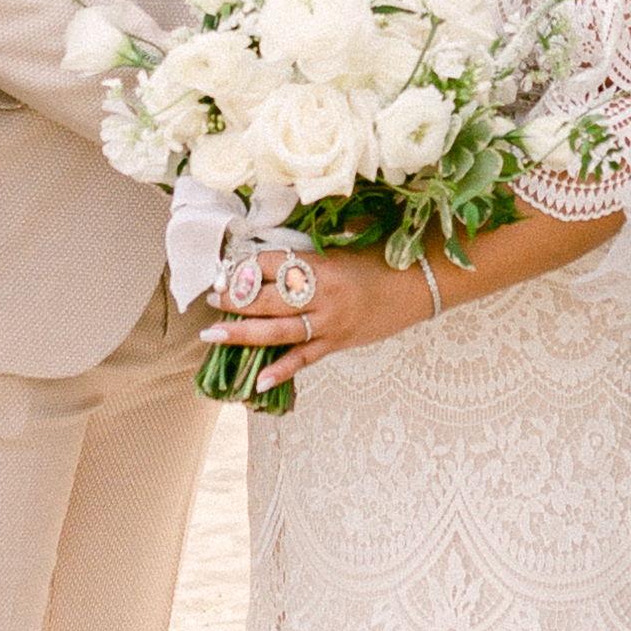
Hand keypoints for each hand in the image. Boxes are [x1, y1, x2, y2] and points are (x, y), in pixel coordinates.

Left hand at [198, 240, 441, 378]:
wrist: (419, 285)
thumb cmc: (380, 262)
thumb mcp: (342, 250)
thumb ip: (308, 256)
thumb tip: (268, 258)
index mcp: (322, 265)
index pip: (271, 265)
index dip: (244, 268)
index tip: (224, 271)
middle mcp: (322, 295)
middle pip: (269, 299)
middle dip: (235, 300)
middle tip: (211, 300)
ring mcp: (330, 323)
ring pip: (279, 330)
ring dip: (244, 333)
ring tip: (214, 335)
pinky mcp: (339, 343)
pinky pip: (305, 359)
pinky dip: (282, 370)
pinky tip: (258, 381)